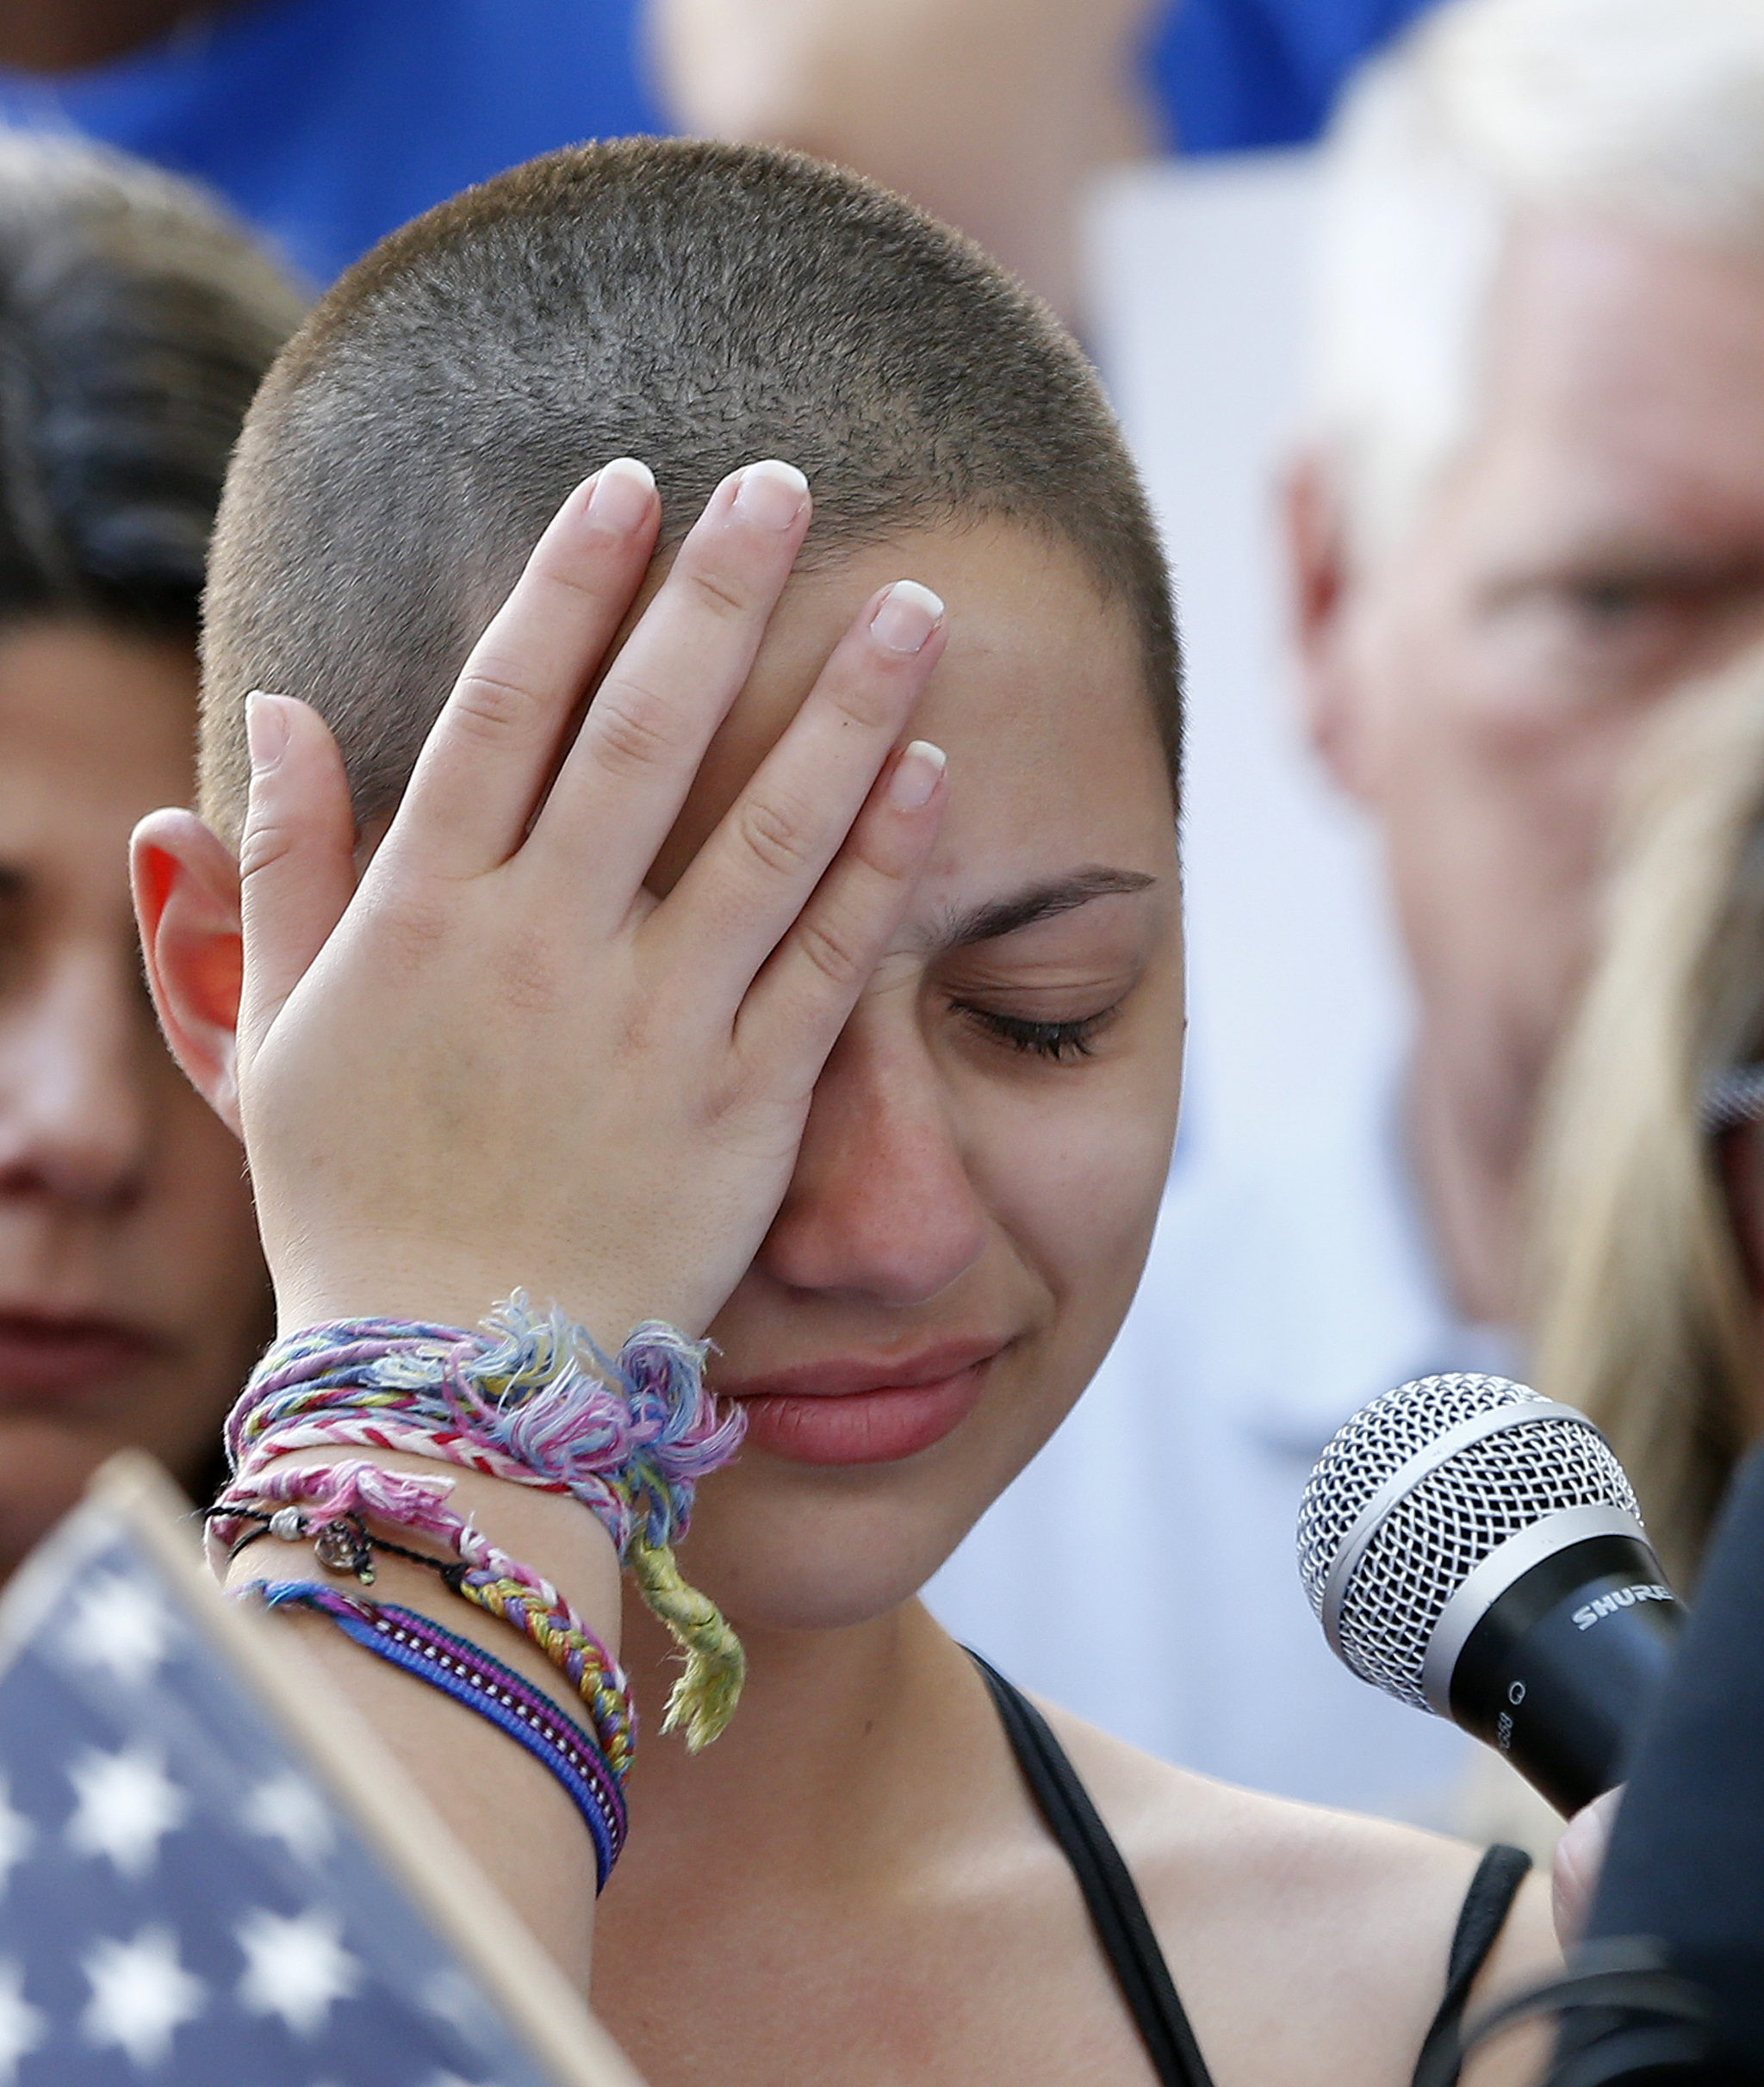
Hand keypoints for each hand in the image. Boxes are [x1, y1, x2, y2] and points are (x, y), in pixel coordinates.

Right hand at [207, 458, 948, 1343]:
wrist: (452, 1375)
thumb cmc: (359, 1202)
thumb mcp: (276, 1033)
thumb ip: (287, 869)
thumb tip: (281, 712)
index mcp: (424, 916)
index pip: (507, 707)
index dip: (571, 588)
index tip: (630, 487)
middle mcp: (544, 949)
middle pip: (646, 734)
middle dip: (716, 595)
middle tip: (782, 481)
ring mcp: (654, 1026)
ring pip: (766, 831)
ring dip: (844, 707)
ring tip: (916, 603)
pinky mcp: (747, 1106)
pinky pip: (828, 964)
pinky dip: (881, 863)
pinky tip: (934, 770)